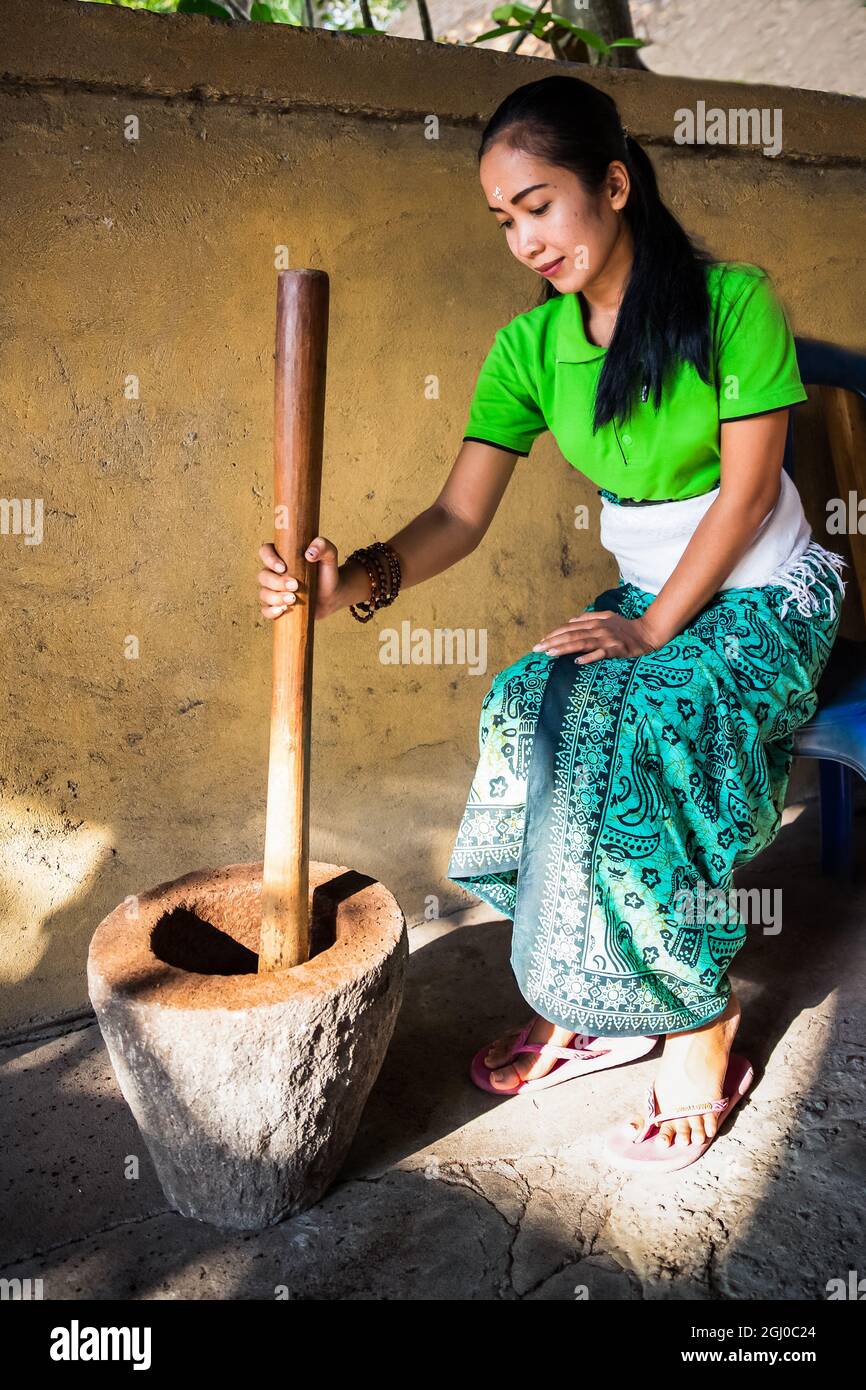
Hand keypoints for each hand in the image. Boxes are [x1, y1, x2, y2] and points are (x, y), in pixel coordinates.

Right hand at [257, 536, 341, 620]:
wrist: (331, 596)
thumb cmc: (327, 573)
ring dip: (275, 598)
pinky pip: (265, 610)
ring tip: (293, 599)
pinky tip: (283, 610)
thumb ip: (323, 546)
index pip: (265, 551)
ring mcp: (273, 590)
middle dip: (277, 582)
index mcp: (281, 556)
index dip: (269, 559)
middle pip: (263, 576)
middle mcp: (273, 572)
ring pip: (263, 593)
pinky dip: (271, 611)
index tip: (283, 568)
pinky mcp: (277, 606)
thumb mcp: (329, 556)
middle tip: (295, 586)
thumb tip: (309, 553)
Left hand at [532, 611, 660, 664]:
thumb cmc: (625, 627)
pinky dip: (588, 657)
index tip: (541, 640)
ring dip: (564, 648)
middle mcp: (598, 629)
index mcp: (594, 621)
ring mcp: (606, 639)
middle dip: (552, 641)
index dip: (554, 633)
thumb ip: (589, 617)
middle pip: (571, 635)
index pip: (570, 627)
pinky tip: (577, 661)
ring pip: (581, 644)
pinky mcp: (615, 650)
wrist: (647, 633)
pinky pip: (599, 654)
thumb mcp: (607, 617)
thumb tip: (571, 620)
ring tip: (549, 653)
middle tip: (536, 649)